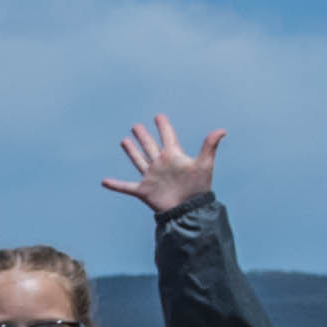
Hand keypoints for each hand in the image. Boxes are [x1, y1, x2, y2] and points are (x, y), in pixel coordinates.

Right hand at [100, 120, 222, 216]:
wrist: (188, 210)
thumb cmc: (198, 188)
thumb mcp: (204, 164)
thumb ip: (209, 146)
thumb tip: (222, 130)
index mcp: (173, 156)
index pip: (167, 136)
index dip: (163, 126)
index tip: (159, 116)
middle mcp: (160, 164)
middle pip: (149, 146)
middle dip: (143, 136)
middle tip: (136, 126)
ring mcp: (151, 177)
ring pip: (139, 161)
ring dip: (131, 151)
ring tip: (124, 141)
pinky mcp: (144, 191)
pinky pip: (126, 187)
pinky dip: (116, 185)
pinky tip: (104, 181)